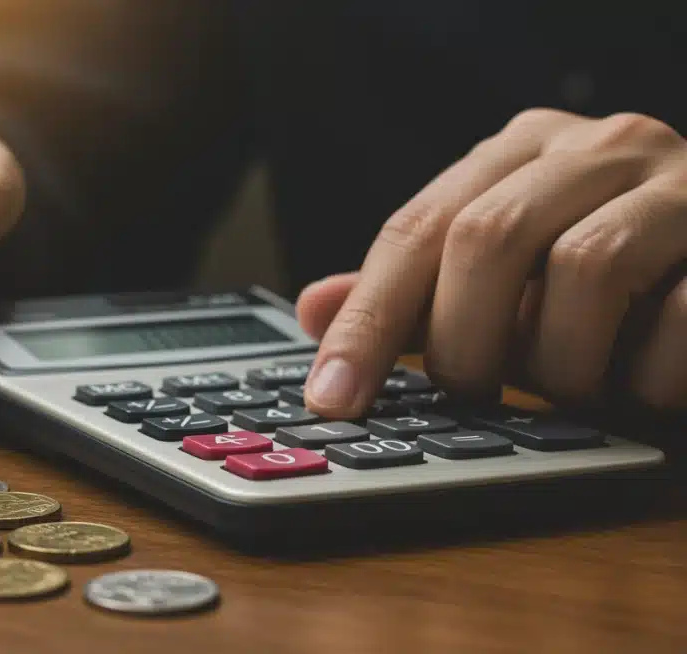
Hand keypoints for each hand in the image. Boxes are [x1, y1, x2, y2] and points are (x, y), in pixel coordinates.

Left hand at [297, 108, 686, 415]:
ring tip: (571, 387)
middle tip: (473, 392)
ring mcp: (676, 183)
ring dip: (562, 360)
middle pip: (487, 238)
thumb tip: (315, 311)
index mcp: (520, 152)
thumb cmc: (611, 275)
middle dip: (465, 341)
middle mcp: (594, 148)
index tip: (333, 397)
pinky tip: (642, 382)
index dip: (367, 321)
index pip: (416, 231)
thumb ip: (418, 294)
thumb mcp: (505, 279)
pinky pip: (682, 315)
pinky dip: (649, 373)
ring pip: (585, 268)